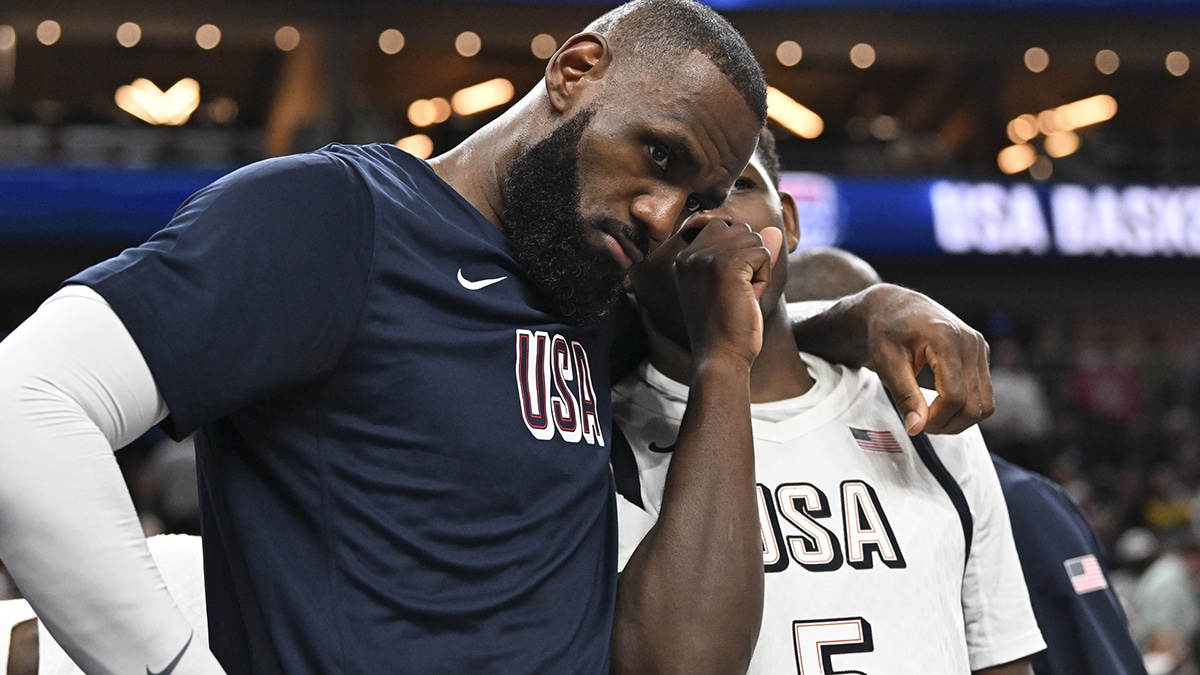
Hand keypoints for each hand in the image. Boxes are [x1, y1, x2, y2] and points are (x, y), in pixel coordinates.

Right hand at [674, 214, 781, 368]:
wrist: (720, 357)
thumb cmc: (727, 327)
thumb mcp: (736, 285)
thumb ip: (750, 254)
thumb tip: (774, 230)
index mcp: (685, 258)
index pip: (723, 229)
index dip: (738, 256)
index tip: (726, 289)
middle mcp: (691, 253)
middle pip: (740, 230)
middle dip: (750, 260)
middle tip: (737, 293)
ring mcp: (706, 257)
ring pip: (754, 239)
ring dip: (758, 268)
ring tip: (742, 296)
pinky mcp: (726, 264)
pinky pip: (763, 253)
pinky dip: (765, 277)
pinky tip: (749, 298)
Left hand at [860, 284, 992, 434]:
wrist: (896, 307)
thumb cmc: (887, 332)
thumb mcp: (887, 363)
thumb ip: (904, 396)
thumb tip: (916, 428)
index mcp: (947, 339)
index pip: (954, 395)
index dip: (936, 418)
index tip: (915, 424)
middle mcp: (971, 342)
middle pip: (974, 404)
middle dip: (948, 424)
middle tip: (921, 425)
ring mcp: (980, 348)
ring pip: (985, 404)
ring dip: (960, 421)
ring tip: (931, 418)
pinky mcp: (981, 355)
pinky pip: (983, 395)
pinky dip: (966, 409)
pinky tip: (941, 407)